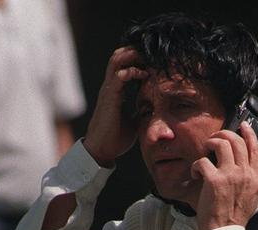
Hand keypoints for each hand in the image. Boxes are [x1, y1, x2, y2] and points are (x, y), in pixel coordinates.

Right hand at [83, 47, 148, 166]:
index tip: (154, 59)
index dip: (138, 58)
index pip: (125, 65)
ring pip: (116, 60)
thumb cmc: (116, 138)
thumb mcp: (134, 121)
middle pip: (119, 56)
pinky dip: (131, 71)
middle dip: (136, 50)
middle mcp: (111, 86)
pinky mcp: (109, 97)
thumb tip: (155, 109)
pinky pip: (118, 76)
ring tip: (148, 58)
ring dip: (133, 55)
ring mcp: (109, 90)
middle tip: (152, 53)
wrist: (102, 150)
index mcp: (116, 90)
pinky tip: (144, 74)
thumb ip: (142, 112)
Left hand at [192, 122, 257, 229]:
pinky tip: (195, 174)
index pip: (255, 148)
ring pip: (222, 144)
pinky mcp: (214, 180)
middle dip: (224, 134)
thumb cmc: (234, 219)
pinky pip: (203, 161)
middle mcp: (244, 173)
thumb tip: (245, 168)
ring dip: (211, 142)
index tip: (242, 125)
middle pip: (237, 141)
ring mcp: (230, 175)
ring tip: (205, 150)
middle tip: (215, 138)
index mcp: (255, 178)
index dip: (248, 134)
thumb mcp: (251, 198)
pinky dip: (196, 166)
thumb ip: (250, 181)